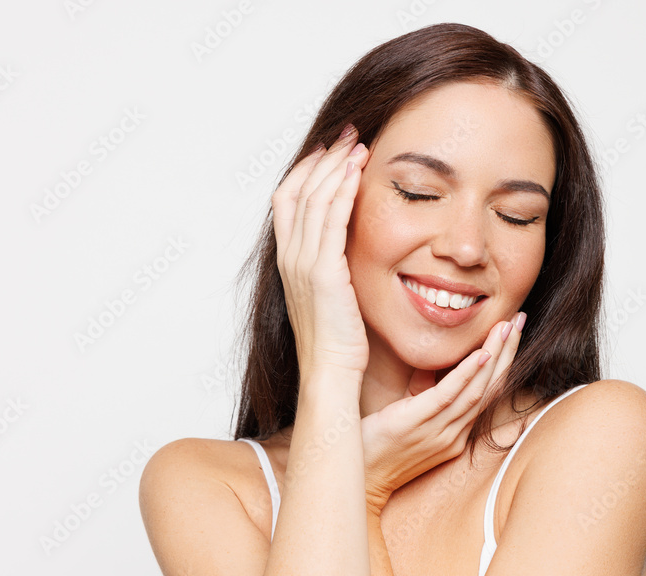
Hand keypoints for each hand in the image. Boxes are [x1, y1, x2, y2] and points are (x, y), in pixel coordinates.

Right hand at [272, 125, 371, 374]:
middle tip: (348, 134)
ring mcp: (303, 264)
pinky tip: (358, 170)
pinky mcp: (323, 272)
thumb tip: (346, 248)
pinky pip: (330, 219)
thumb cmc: (336, 342)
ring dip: (336, 166)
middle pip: (298, 190)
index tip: (330, 150)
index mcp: (288, 261)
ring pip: (313, 199)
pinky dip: (342, 190)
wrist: (331, 373)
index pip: (287, 200)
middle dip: (323, 158)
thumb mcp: (329, 296)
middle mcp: (289, 258)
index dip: (306, 170)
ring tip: (358, 143)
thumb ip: (331, 267)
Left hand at [361, 312, 526, 513]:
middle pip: (490, 388)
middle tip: (521, 319)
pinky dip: (466, 374)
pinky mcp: (415, 425)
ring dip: (495, 356)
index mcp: (454, 434)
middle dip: (508, 352)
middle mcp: (453, 435)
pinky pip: (447, 397)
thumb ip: (423, 393)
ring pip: (476, 390)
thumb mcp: (408, 417)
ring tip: (507, 327)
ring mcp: (437, 433)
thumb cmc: (377, 447)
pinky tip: (481, 354)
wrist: (356, 478)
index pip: (487, 392)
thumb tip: (432, 365)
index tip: (512, 331)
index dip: (503, 361)